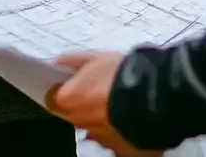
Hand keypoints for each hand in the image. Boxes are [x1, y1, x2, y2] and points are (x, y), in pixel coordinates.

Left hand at [47, 52, 163, 155]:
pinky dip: (119, 130)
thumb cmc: (122, 75)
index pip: (52, 100)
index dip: (61, 92)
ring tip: (119, 102)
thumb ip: (73, 61)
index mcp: (70, 100)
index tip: (69, 85)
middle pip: (74, 114)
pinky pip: (114, 139)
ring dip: (102, 117)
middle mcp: (81, 123)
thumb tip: (59, 62)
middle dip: (83, 104)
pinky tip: (129, 116)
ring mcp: (101, 138)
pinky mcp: (121, 150)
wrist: (153, 95)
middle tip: (99, 90)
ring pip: (95, 128)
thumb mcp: (95, 57)